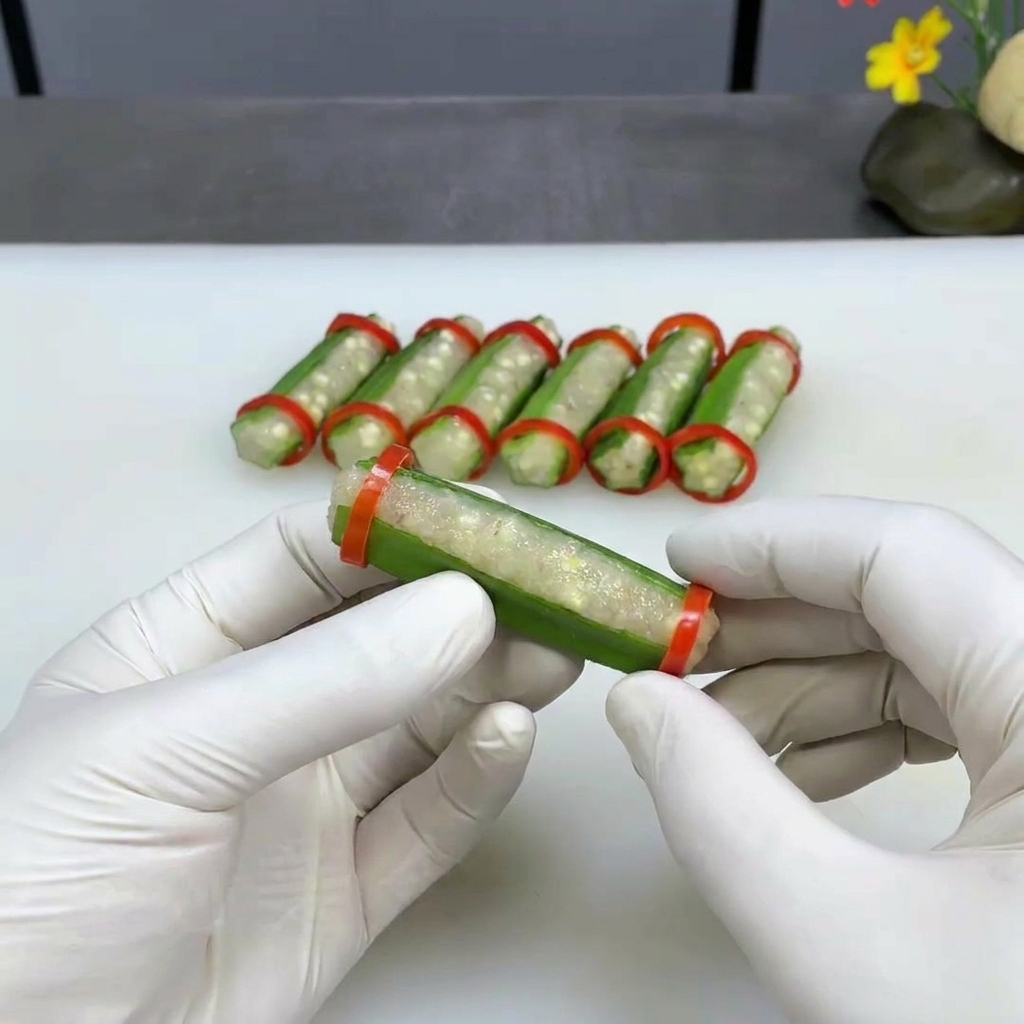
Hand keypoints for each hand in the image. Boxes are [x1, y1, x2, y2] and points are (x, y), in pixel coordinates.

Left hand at [0, 499, 580, 1023]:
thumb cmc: (37, 887)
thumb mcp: (166, 753)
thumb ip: (321, 680)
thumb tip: (465, 607)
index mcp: (185, 647)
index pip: (306, 558)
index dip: (398, 527)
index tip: (488, 517)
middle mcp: (256, 714)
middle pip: (382, 635)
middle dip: (466, 605)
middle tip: (551, 588)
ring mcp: (304, 802)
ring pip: (421, 721)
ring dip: (491, 682)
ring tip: (556, 654)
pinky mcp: (347, 888)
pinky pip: (429, 818)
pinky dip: (478, 776)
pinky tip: (510, 737)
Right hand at [607, 498, 1023, 1023]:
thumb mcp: (851, 947)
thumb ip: (719, 811)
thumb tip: (637, 701)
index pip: (904, 554)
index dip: (775, 542)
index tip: (674, 564)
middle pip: (911, 598)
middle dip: (775, 624)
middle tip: (673, 659)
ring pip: (929, 656)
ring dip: (809, 685)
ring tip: (715, 739)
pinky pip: (959, 712)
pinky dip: (863, 729)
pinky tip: (797, 778)